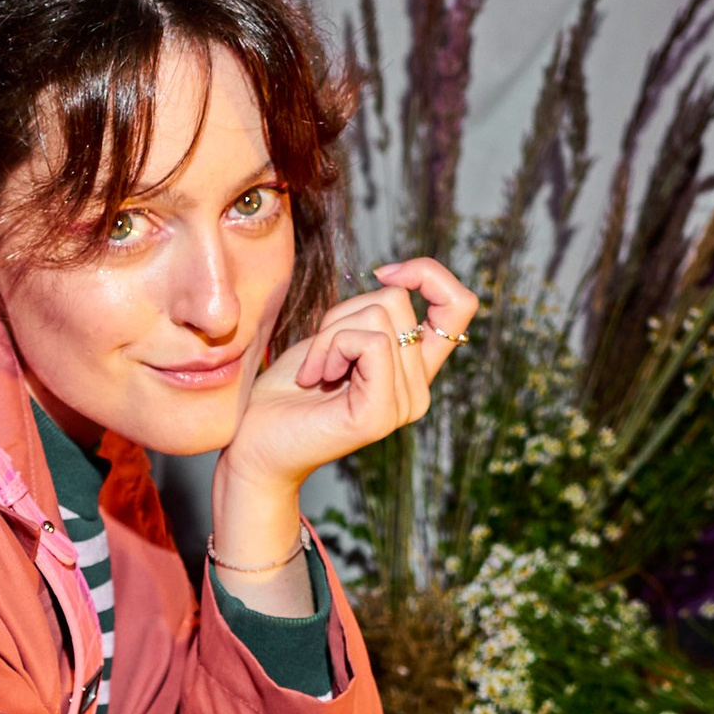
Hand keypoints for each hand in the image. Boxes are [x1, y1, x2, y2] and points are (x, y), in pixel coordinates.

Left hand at [220, 255, 477, 531]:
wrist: (254, 440)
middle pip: (397, 301)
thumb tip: (395, 280)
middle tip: (320, 355)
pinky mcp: (379, 415)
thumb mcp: (337, 334)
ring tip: (316, 371)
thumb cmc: (289, 388)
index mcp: (414, 370)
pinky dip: (333, 347)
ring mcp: (402, 406)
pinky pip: (371, 343)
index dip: (429, 274)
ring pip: (380, 317)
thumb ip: (373, 313)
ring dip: (331, 333)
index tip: (385, 274)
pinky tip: (316, 377)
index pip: (459, 306)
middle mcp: (418, 390)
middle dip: (344, 313)